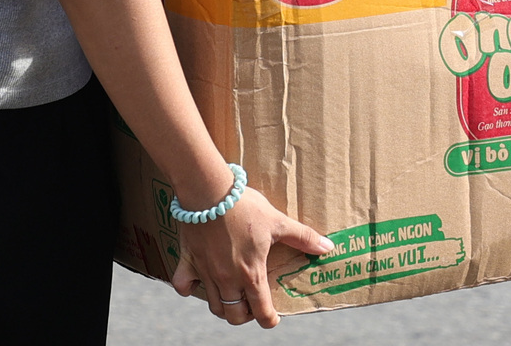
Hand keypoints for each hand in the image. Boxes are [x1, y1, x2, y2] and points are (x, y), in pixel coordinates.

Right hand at [171, 185, 332, 327]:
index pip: (261, 313)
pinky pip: (183, 285)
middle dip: (245, 315)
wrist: (209, 191)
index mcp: (251, 274)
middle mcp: (227, 280)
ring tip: (232, 294)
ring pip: (213, 305)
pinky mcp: (188, 260)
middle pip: (234, 316)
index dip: (269, 320)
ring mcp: (206, 272)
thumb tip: (327, 247)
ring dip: (223, 306)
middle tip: (252, 303)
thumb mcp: (277, 221)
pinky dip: (188, 288)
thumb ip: (302, 237)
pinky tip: (197, 282)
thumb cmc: (244, 206)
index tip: (273, 317)